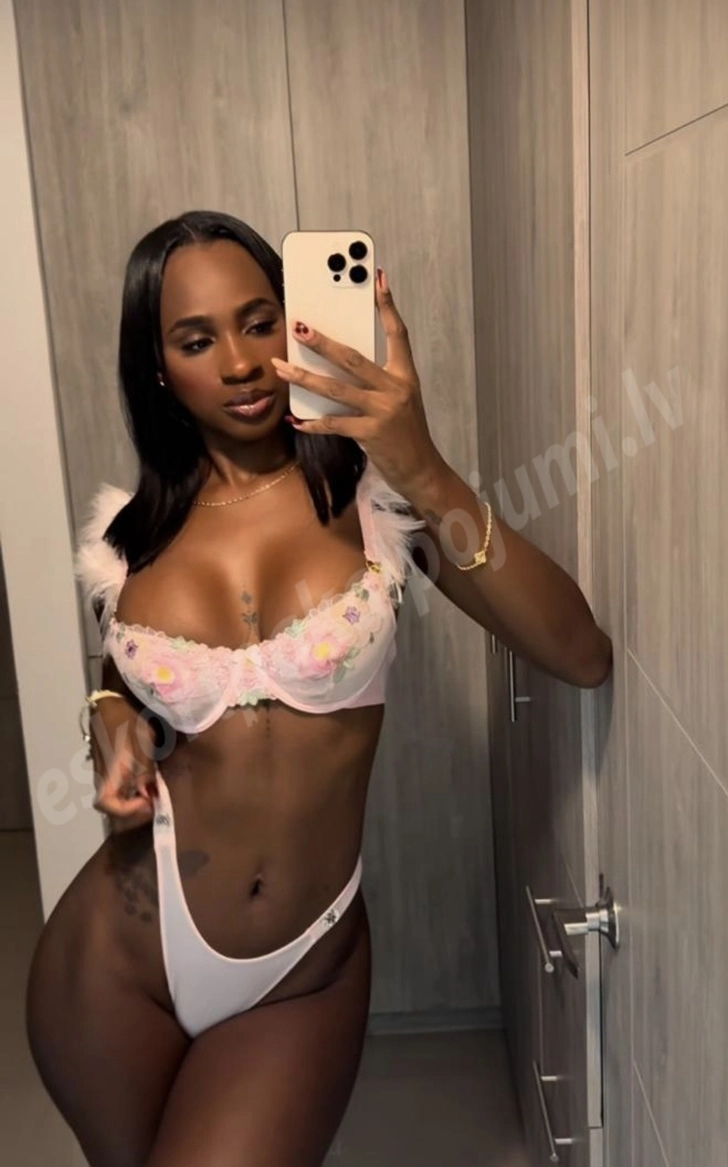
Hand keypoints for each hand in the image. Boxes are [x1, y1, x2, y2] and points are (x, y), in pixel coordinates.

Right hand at [89, 700, 157, 832]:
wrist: (112, 704)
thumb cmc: (127, 721)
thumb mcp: (143, 744)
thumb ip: (145, 771)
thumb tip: (148, 794)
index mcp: (109, 772)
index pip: (105, 804)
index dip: (126, 810)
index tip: (147, 801)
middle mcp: (102, 777)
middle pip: (111, 805)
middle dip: (133, 809)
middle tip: (154, 801)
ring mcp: (104, 773)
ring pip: (115, 796)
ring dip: (133, 799)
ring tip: (152, 791)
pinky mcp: (108, 767)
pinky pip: (117, 786)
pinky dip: (131, 789)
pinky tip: (146, 780)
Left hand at [271, 268, 440, 496]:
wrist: (422, 471)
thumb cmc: (407, 435)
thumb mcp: (401, 401)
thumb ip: (378, 382)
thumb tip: (340, 365)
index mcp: (405, 376)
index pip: (398, 333)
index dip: (388, 305)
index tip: (379, 278)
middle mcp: (396, 389)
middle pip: (353, 357)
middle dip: (322, 341)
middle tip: (298, 326)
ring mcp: (383, 411)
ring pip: (335, 389)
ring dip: (304, 377)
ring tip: (281, 367)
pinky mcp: (371, 434)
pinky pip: (334, 424)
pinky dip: (312, 423)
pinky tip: (296, 421)